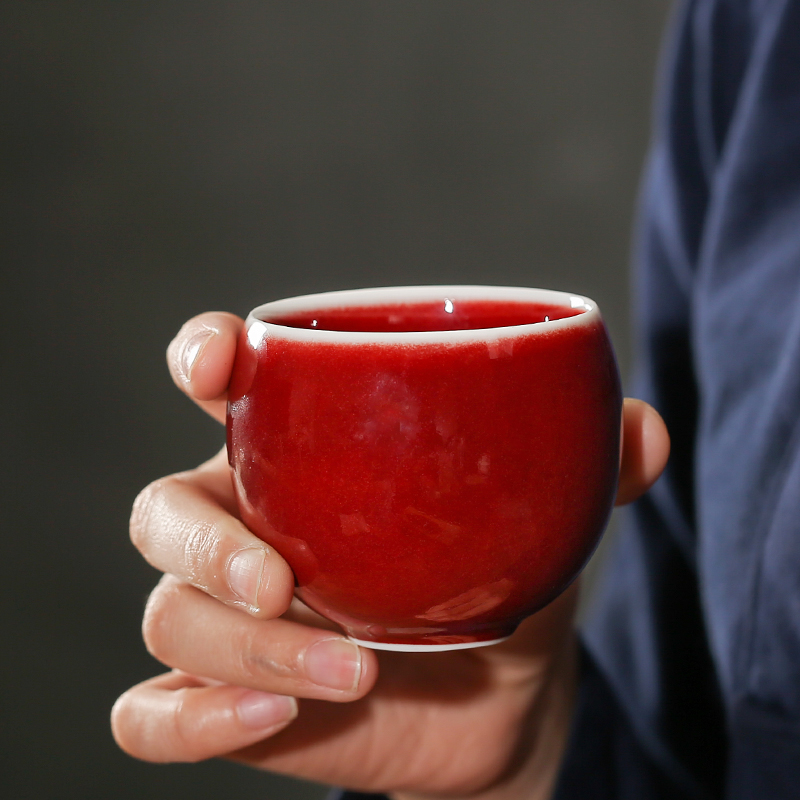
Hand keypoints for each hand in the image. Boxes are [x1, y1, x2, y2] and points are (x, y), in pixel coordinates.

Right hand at [112, 312, 669, 799]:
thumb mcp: (540, 517)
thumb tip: (643, 429)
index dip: (200, 356)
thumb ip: (589, 467)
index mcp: (298, 458)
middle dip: (207, 544)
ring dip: (240, 651)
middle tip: (281, 580)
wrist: (500, 696)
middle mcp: (245, 526)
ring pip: (169, 617)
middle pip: (163, 514)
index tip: (217, 362)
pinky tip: (270, 719)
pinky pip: (151, 715)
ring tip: (350, 673)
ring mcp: (224, 617)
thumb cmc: (497, 579)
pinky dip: (189, 722)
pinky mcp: (223, 700)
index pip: (221, 386)